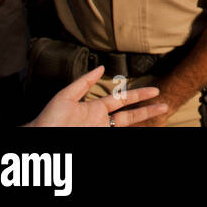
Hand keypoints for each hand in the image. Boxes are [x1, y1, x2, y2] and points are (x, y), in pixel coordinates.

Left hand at [25, 66, 167, 127]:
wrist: (40, 137)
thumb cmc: (49, 118)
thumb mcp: (66, 96)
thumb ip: (84, 82)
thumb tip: (101, 68)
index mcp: (96, 108)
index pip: (123, 100)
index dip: (139, 94)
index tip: (155, 90)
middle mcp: (101, 121)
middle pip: (131, 114)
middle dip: (148, 109)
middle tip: (166, 104)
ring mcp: (100, 130)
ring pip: (128, 125)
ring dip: (144, 118)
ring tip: (161, 114)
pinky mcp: (99, 137)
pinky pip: (117, 133)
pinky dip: (132, 130)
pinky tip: (143, 127)